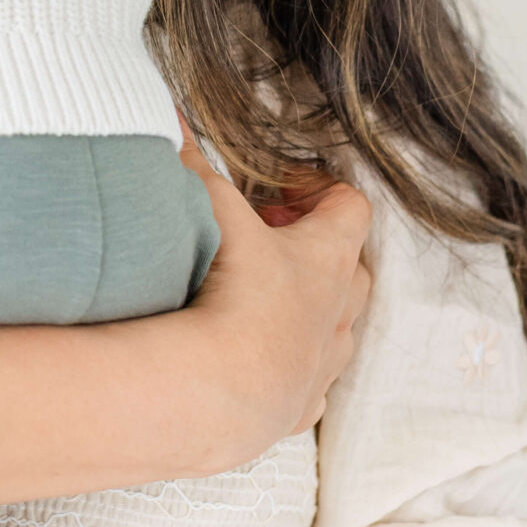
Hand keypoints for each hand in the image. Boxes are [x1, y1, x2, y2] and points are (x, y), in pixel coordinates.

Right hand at [180, 129, 370, 437]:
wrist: (221, 392)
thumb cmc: (231, 295)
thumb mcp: (212, 212)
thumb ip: (195, 164)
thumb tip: (173, 119)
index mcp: (327, 257)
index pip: (351, 208)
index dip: (320, 191)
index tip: (278, 190)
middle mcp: (338, 312)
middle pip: (352, 270)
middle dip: (318, 252)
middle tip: (270, 242)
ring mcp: (323, 363)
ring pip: (339, 330)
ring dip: (312, 312)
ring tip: (266, 303)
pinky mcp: (300, 407)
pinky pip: (314, 385)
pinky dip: (295, 369)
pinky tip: (258, 361)